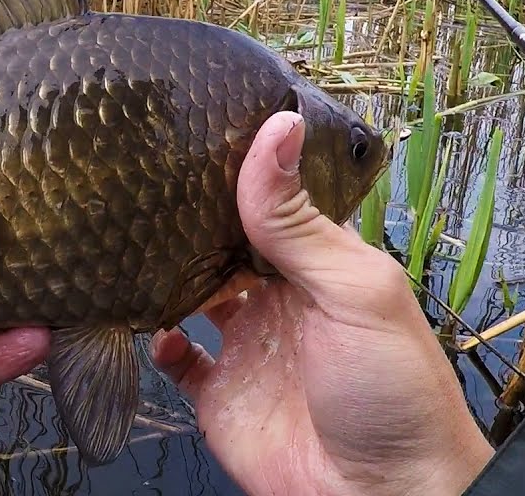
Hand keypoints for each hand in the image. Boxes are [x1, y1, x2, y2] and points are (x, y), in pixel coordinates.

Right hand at [152, 112, 493, 495]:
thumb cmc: (394, 392)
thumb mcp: (352, 290)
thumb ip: (299, 220)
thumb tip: (274, 129)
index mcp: (318, 264)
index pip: (271, 203)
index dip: (235, 172)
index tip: (190, 132)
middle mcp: (279, 299)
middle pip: (223, 243)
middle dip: (188, 217)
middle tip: (143, 180)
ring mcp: (247, 346)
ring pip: (191, 293)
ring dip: (164, 272)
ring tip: (130, 241)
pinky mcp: (221, 395)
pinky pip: (178, 361)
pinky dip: (157, 342)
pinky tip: (152, 327)